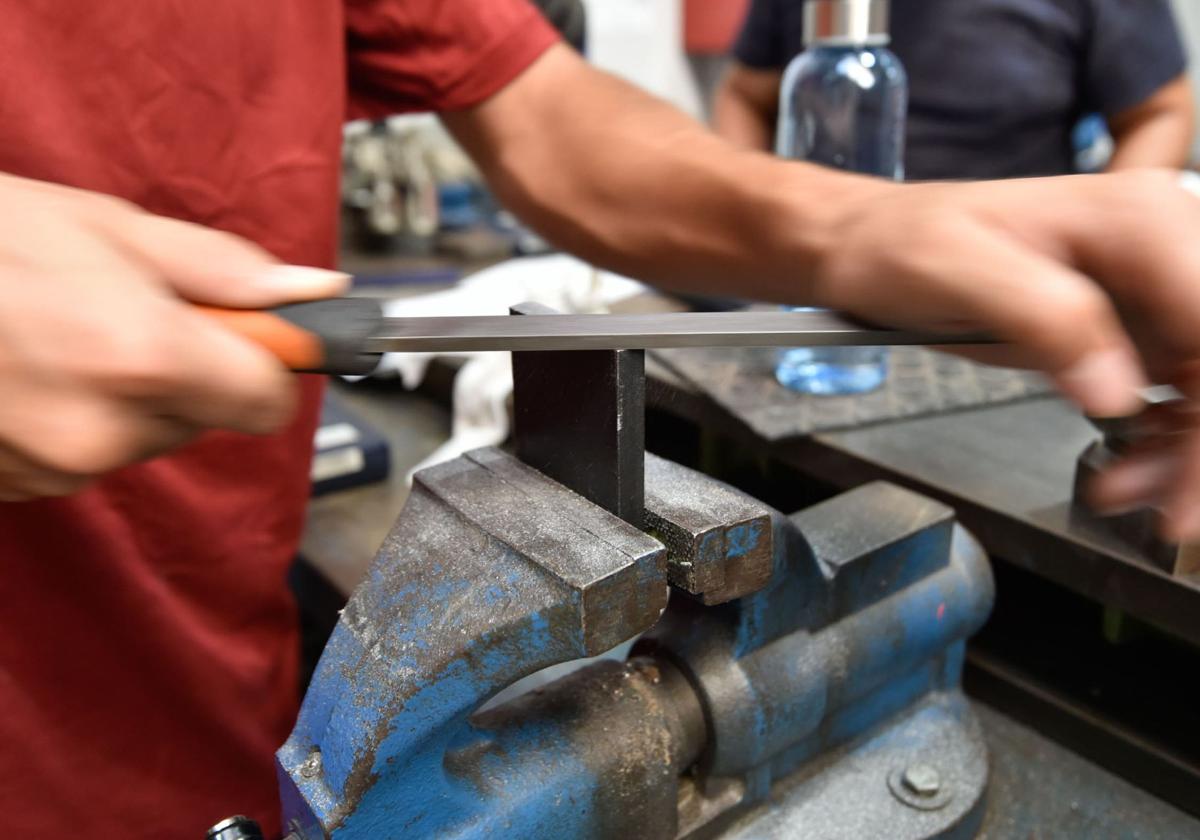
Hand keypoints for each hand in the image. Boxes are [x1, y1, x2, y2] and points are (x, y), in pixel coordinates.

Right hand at [0, 174, 346, 500]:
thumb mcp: (107, 226)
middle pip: (210, 418)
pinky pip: (90, 456)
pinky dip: (79, 419)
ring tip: (62, 335)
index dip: (266, 363)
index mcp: (145, 357)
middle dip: (190, 370)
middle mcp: (107, 430)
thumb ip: (224, 271)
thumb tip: (315, 293)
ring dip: (131, 395)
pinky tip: (30, 372)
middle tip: (126, 312)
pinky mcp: (20, 488)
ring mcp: (57, 469)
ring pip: (148, 437)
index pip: (270, 400)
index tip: (249, 336)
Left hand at [809, 168, 1199, 539]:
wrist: (873, 245)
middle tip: (1165, 510)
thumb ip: (1042, 317)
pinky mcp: (1135, 329)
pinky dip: (1164, 442)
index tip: (1185, 489)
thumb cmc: (902, 243)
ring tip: (1123, 492)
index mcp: (1138, 222)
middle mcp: (1165, 250)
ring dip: (1186, 453)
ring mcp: (1154, 291)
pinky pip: (1182, 396)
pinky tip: (1122, 469)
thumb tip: (1116, 391)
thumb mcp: (954, 270)